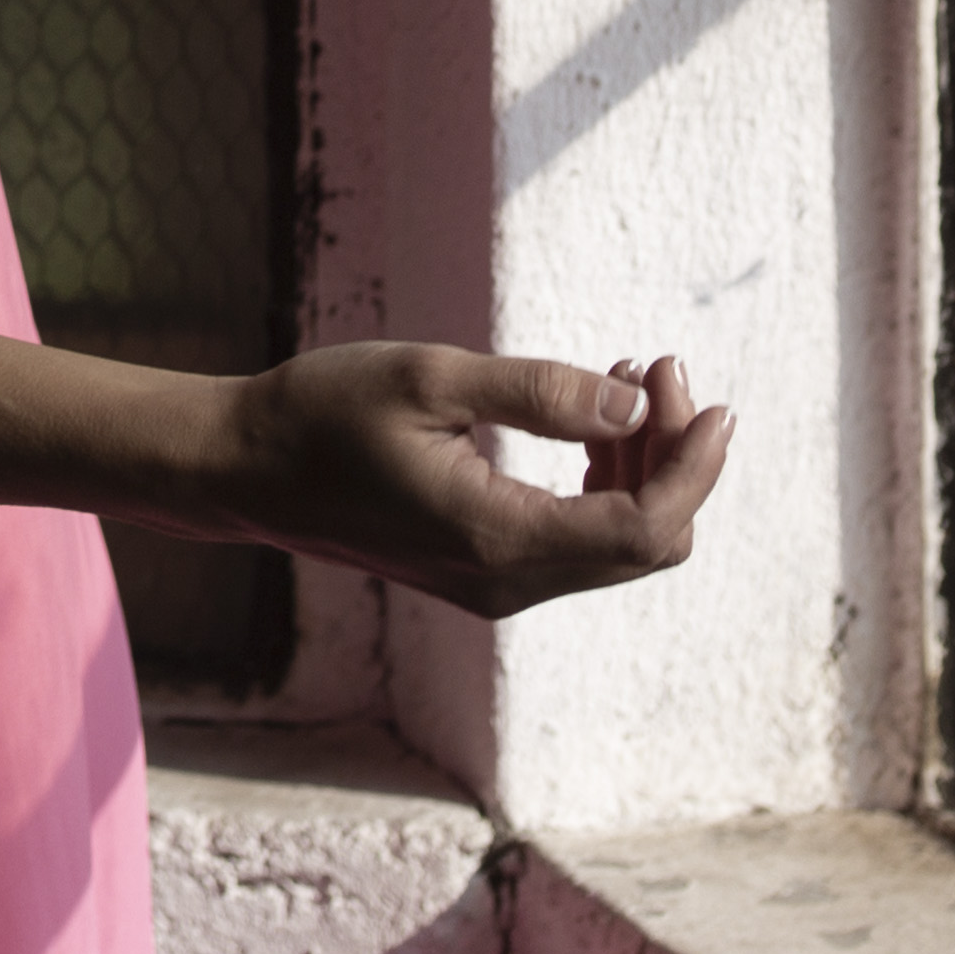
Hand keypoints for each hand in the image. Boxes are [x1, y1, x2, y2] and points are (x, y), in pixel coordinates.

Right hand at [204, 345, 734, 617]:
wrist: (244, 466)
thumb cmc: (323, 411)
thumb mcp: (429, 376)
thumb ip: (538, 393)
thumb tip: (636, 407)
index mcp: (497, 537)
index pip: (644, 527)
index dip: (694, 468)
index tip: (710, 401)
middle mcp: (507, 581)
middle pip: (644, 543)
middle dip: (673, 457)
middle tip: (658, 368)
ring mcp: (495, 585)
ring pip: (614, 545)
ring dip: (640, 467)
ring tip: (629, 380)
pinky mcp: (482, 573)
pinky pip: (575, 542)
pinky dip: (602, 483)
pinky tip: (591, 423)